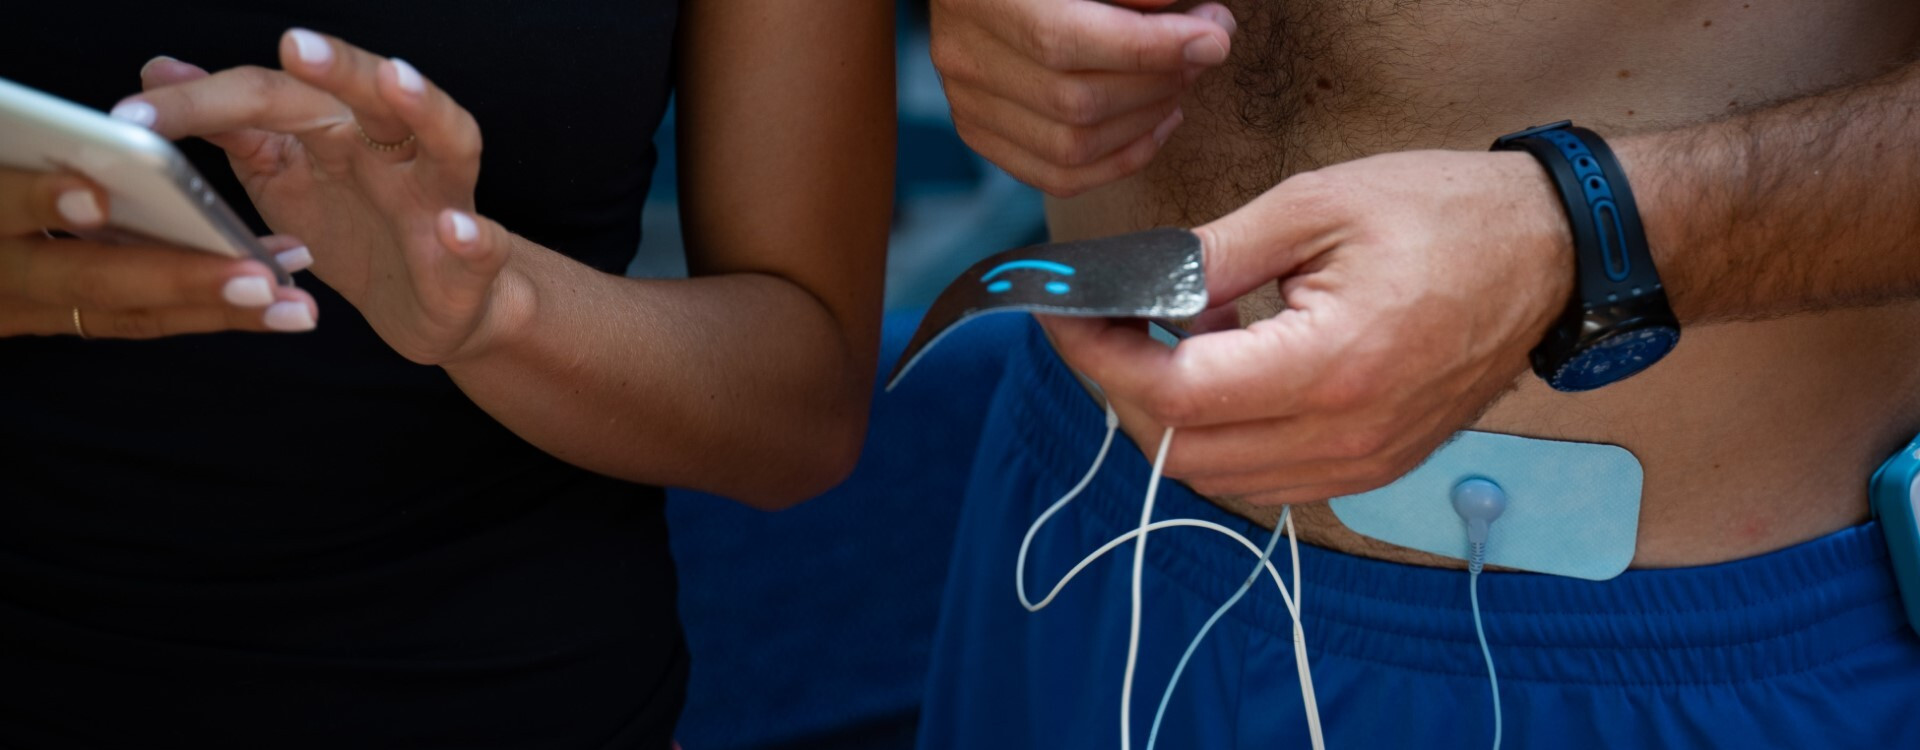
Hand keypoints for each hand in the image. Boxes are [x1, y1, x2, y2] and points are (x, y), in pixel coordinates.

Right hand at [0, 165, 315, 338]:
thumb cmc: (5, 172)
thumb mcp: (5, 151)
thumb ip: (53, 136)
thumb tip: (145, 86)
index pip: (4, 206)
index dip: (44, 203)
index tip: (94, 196)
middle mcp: (5, 275)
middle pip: (90, 280)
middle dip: (179, 278)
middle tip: (257, 280)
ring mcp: (32, 307)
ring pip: (130, 312)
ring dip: (218, 306)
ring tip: (292, 301)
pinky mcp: (65, 319)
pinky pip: (142, 319)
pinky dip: (206, 308)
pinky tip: (270, 298)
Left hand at [119, 32, 518, 364]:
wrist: (431, 305)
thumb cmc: (357, 232)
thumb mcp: (283, 175)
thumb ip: (233, 125)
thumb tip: (160, 69)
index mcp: (343, 126)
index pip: (272, 96)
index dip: (203, 104)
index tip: (134, 119)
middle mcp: (397, 148)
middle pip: (374, 91)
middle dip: (339, 65)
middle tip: (293, 45)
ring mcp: (441, 199)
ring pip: (449, 138)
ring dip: (425, 107)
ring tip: (396, 82)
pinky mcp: (471, 263)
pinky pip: (484, 245)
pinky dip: (476, 235)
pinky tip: (458, 229)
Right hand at [931, 0, 1234, 196]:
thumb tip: (1185, 23)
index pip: (1066, 41)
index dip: (1150, 48)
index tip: (1214, 36)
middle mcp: (962, 53)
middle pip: (1074, 102)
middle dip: (1159, 82)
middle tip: (1206, 49)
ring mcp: (965, 99)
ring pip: (1071, 148)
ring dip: (1147, 120)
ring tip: (1183, 79)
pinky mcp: (980, 129)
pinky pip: (1058, 176)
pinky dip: (1121, 159)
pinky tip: (1158, 122)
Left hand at [1043, 150, 1575, 504]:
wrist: (1550, 255)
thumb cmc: (1444, 216)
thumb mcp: (1314, 208)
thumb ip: (1210, 258)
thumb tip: (1129, 288)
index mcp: (1332, 366)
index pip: (1177, 394)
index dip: (1102, 358)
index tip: (1066, 315)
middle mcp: (1346, 435)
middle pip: (1182, 452)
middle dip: (1122, 388)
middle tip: (1103, 322)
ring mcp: (1362, 463)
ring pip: (1216, 476)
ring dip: (1170, 415)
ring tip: (1175, 334)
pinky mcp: (1371, 468)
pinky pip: (1263, 476)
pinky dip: (1220, 432)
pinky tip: (1228, 366)